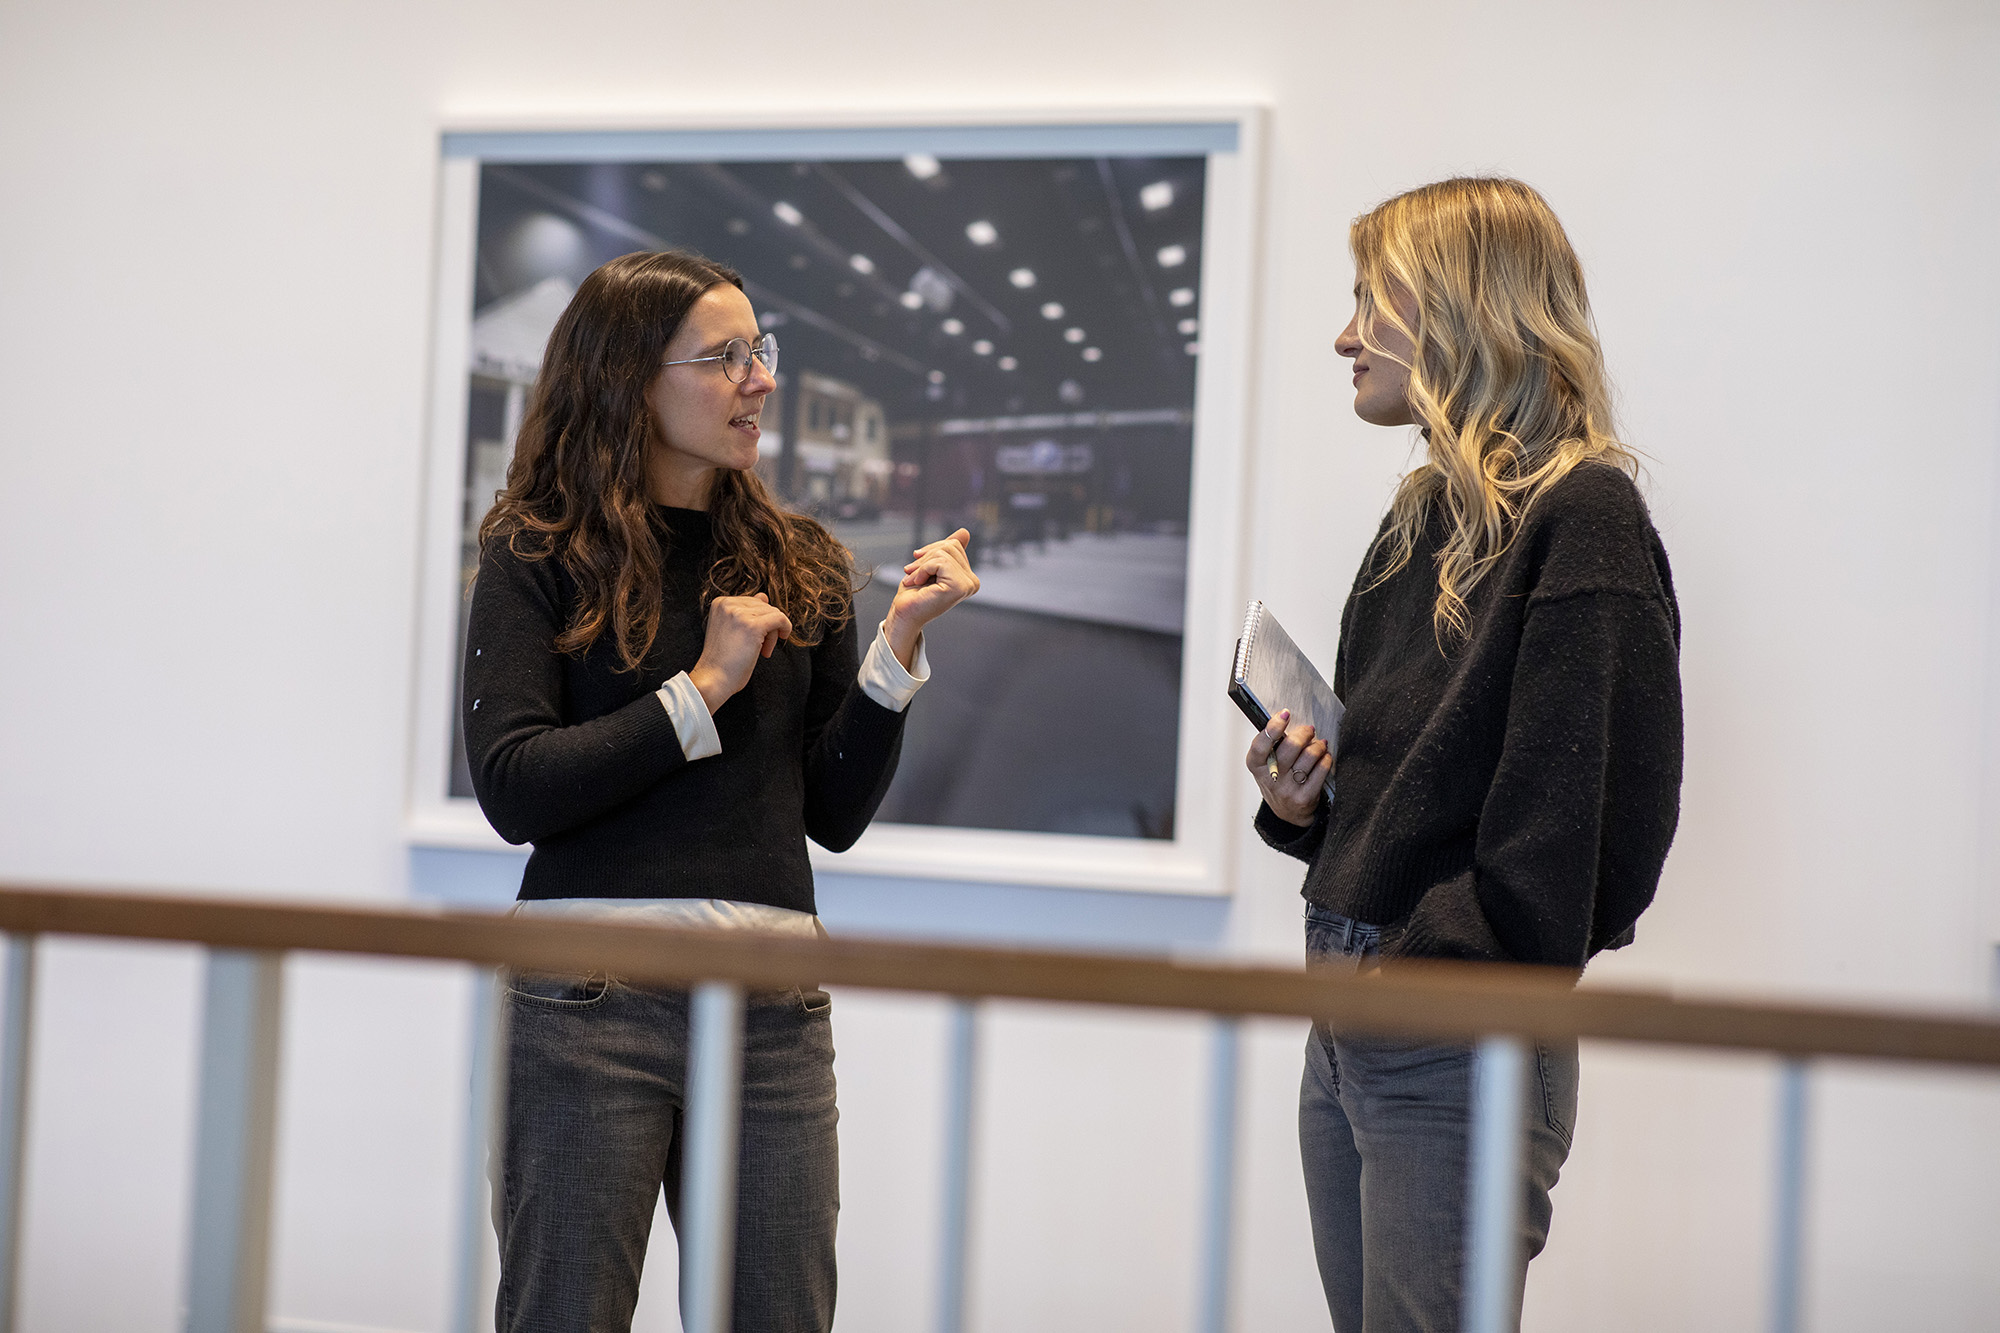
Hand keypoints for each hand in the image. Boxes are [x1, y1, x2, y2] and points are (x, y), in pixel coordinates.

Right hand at [688, 593, 792, 712]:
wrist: (714, 679)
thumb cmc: (723, 660)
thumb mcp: (731, 628)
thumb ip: (746, 610)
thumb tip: (764, 596)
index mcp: (720, 603)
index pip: (753, 602)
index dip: (759, 620)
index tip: (755, 639)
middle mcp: (728, 604)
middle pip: (764, 606)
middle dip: (768, 626)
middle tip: (761, 648)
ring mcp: (739, 613)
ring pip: (773, 613)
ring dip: (773, 633)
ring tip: (763, 651)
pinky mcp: (752, 626)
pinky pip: (780, 619)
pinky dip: (785, 628)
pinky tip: (780, 640)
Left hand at [884, 528, 979, 668]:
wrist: (904, 614)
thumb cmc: (914, 593)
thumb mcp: (931, 565)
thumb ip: (948, 550)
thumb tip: (965, 532)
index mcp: (969, 577)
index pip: (953, 544)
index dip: (931, 551)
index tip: (918, 567)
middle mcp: (973, 582)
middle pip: (950, 546)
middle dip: (926, 556)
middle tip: (913, 573)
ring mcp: (968, 585)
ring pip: (943, 553)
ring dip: (921, 565)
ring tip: (914, 579)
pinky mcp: (959, 587)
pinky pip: (939, 562)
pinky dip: (923, 570)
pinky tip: (918, 583)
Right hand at [1246, 710, 1330, 826]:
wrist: (1288, 811)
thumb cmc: (1278, 779)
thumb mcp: (1267, 762)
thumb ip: (1273, 743)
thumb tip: (1286, 718)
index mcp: (1256, 765)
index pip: (1261, 744)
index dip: (1273, 727)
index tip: (1285, 714)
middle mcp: (1271, 779)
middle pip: (1292, 746)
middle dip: (1304, 733)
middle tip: (1309, 730)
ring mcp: (1287, 790)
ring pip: (1310, 755)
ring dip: (1318, 745)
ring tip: (1319, 744)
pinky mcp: (1304, 797)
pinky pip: (1322, 769)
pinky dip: (1326, 758)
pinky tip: (1324, 757)